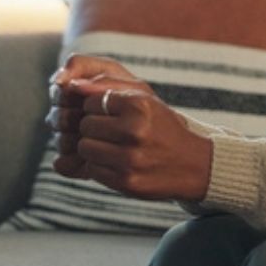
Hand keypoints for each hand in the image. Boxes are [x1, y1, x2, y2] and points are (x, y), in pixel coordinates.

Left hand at [44, 57, 210, 200]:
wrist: (193, 165)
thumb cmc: (162, 128)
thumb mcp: (144, 99)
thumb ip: (108, 86)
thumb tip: (72, 84)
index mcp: (140, 106)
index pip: (91, 101)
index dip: (98, 108)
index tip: (113, 115)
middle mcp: (135, 131)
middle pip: (85, 124)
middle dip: (94, 128)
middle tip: (112, 133)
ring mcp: (130, 159)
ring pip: (84, 147)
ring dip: (94, 148)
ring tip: (113, 147)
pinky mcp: (125, 181)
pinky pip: (92, 169)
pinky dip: (100, 166)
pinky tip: (117, 163)